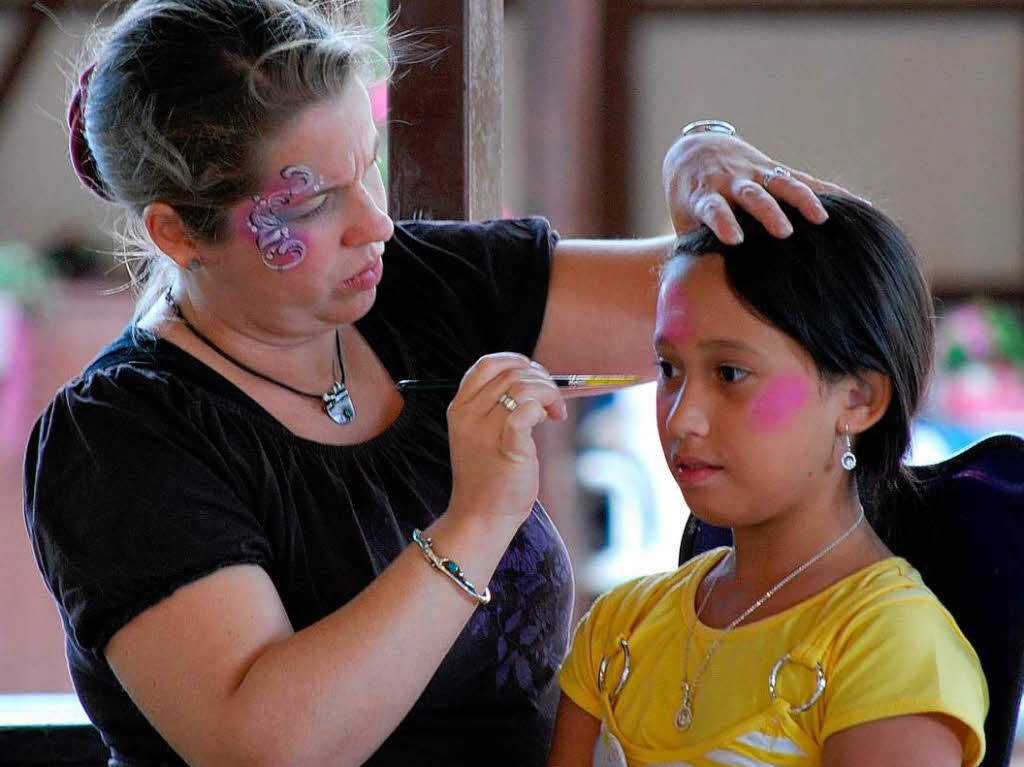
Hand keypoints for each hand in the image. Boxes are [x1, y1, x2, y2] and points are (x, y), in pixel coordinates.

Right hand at [446, 353, 566, 526]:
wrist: (481, 516)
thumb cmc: (488, 475)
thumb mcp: (480, 433)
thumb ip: (496, 406)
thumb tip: (533, 379)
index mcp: (460, 407)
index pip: (487, 364)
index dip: (516, 361)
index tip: (534, 374)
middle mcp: (468, 414)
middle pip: (510, 372)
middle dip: (540, 378)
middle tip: (552, 399)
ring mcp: (485, 431)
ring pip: (523, 387)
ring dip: (548, 393)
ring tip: (554, 412)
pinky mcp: (507, 447)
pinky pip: (527, 411)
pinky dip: (544, 407)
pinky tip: (550, 419)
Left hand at [663, 131, 854, 243]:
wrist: (695, 150)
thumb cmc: (689, 199)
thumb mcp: (684, 220)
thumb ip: (692, 247)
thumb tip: (691, 288)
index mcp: (705, 196)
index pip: (713, 209)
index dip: (723, 222)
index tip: (733, 239)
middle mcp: (732, 182)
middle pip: (753, 196)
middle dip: (769, 213)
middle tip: (784, 232)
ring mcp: (755, 173)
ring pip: (781, 184)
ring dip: (802, 200)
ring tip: (822, 219)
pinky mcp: (775, 170)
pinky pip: (806, 180)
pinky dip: (831, 193)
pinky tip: (859, 206)